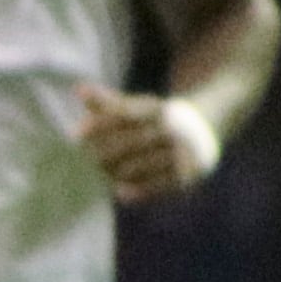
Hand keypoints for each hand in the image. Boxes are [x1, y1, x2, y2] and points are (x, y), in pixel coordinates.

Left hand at [74, 83, 215, 203]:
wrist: (204, 127)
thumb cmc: (155, 119)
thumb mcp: (137, 107)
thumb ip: (108, 102)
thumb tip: (79, 89)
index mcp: (159, 110)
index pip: (124, 114)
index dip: (100, 124)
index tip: (76, 133)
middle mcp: (174, 129)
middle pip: (131, 142)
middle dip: (105, 152)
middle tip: (86, 160)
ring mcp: (183, 151)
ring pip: (142, 165)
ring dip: (117, 172)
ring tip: (102, 173)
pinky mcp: (188, 172)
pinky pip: (160, 184)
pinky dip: (139, 189)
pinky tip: (120, 191)